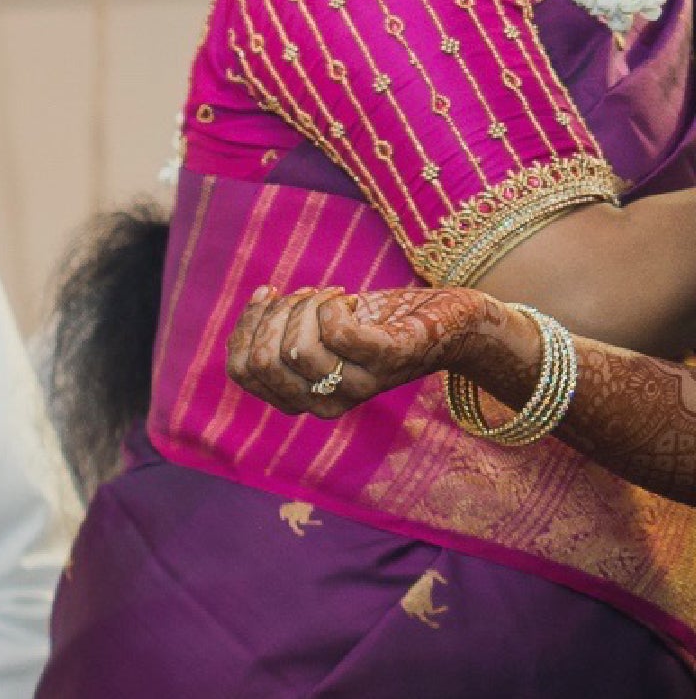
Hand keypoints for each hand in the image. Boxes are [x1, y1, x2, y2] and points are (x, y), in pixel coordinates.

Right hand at [227, 285, 518, 417]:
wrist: (455, 323)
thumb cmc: (385, 321)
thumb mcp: (326, 331)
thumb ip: (289, 334)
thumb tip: (256, 305)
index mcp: (301, 400)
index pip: (241, 371)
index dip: (244, 326)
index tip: (268, 296)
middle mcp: (326, 402)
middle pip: (263, 361)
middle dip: (275, 315)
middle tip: (307, 296)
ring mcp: (358, 384)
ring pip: (296, 349)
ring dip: (306, 306)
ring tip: (332, 296)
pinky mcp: (387, 359)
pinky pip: (337, 333)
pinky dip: (333, 305)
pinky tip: (347, 297)